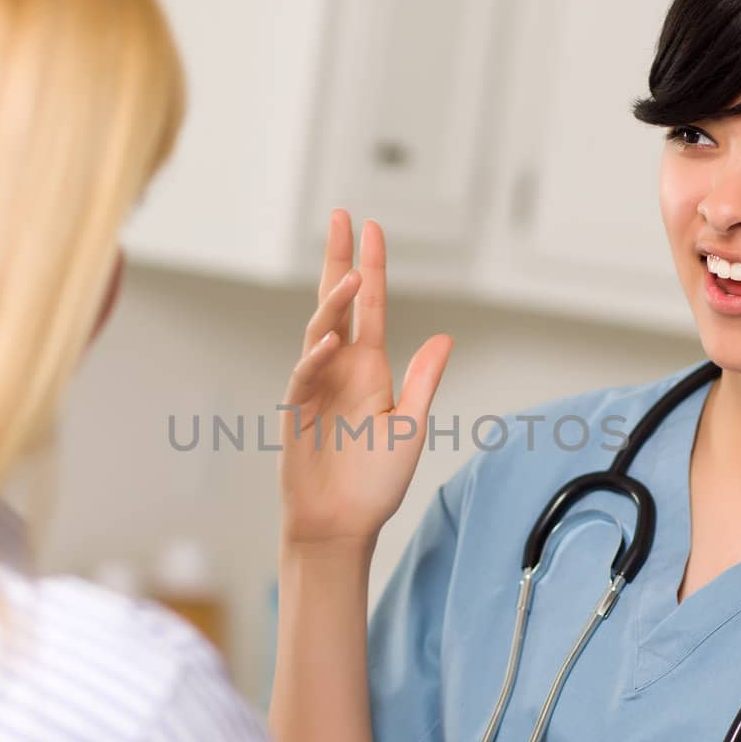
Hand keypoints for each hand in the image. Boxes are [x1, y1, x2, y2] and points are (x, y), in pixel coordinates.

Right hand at [279, 211, 451, 546]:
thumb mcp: (410, 427)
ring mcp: (315, 387)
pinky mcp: (295, 413)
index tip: (371, 227)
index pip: (372, 308)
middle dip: (338, 258)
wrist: (342, 524)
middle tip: (340, 217)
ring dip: (335, 304)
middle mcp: (340, 369)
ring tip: (352, 276)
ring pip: (320, 332)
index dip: (373, 267)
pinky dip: (314, 359)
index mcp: (370, 368)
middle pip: (337, 304)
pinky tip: (328, 343)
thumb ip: (424, 381)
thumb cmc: (375, 481)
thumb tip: (445, 337)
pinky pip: (303, 377)